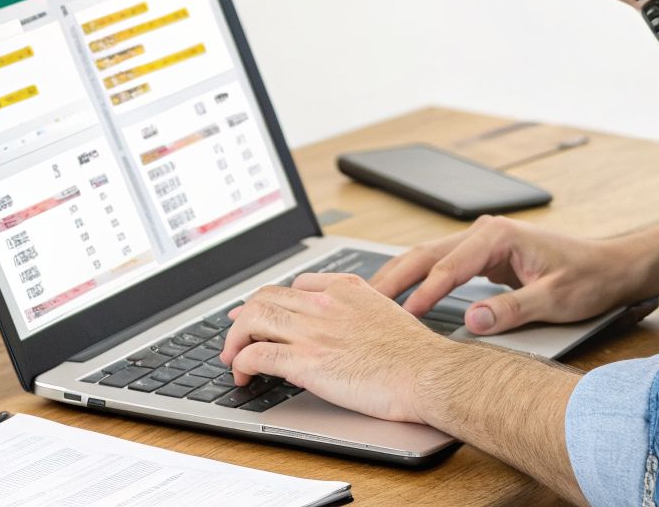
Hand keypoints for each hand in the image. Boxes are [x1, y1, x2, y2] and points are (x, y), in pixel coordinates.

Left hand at [219, 273, 454, 423]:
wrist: (426, 373)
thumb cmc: (415, 354)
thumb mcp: (386, 312)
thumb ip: (360, 310)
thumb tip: (345, 327)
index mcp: (344, 289)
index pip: (295, 285)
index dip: (272, 300)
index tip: (263, 313)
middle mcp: (323, 304)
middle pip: (264, 298)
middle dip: (243, 317)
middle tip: (235, 335)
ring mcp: (312, 331)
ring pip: (252, 320)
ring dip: (234, 340)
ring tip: (232, 357)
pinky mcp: (305, 362)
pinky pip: (257, 355)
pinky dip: (241, 363)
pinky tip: (243, 374)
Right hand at [369, 215, 639, 334]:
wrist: (609, 267)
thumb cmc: (588, 278)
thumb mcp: (555, 299)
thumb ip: (513, 310)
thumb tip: (474, 320)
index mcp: (498, 235)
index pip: (448, 267)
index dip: (424, 293)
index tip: (403, 318)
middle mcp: (484, 232)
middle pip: (425, 254)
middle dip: (392, 279)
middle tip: (361, 304)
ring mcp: (480, 242)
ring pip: (427, 257)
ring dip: (398, 278)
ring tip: (368, 302)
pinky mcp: (481, 255)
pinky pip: (439, 266)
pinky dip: (416, 280)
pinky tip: (400, 298)